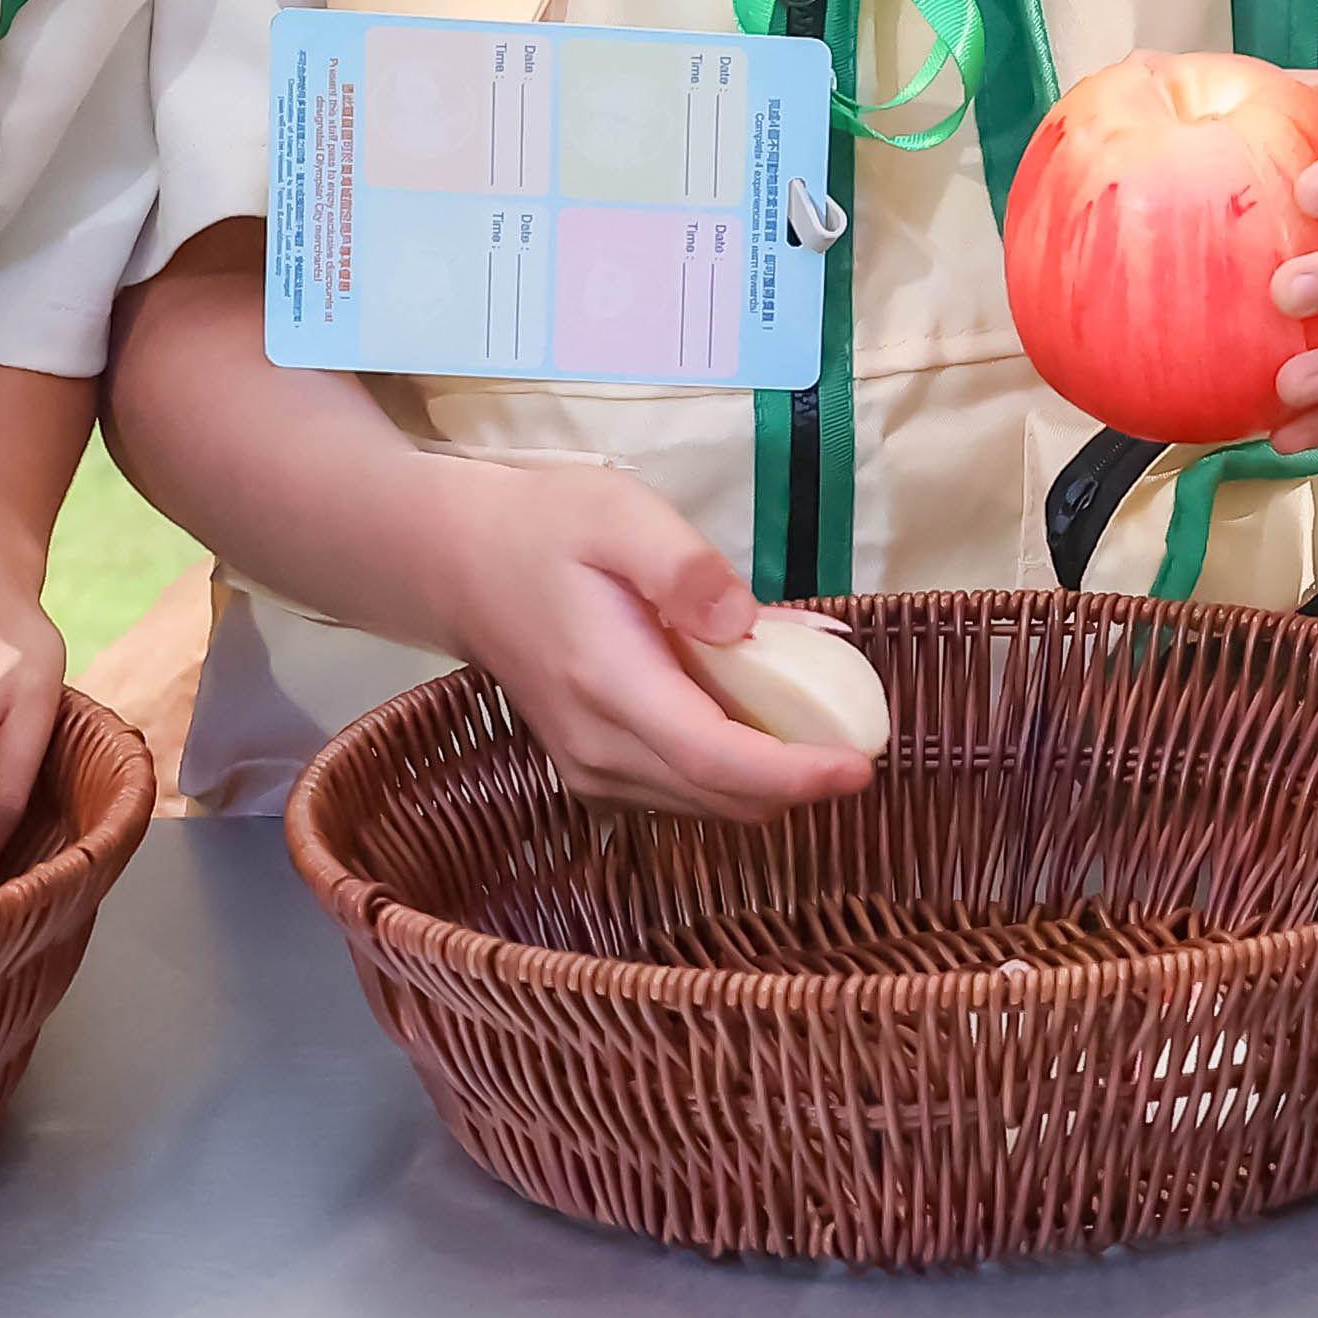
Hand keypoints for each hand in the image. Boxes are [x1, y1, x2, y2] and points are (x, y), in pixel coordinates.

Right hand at [409, 453, 876, 820]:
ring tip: (812, 710)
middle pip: (722, 796)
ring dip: (771, 775)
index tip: (860, 768)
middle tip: (860, 726)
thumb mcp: (618, 514)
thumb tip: (747, 625)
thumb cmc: (544, 528)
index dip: (794, 776)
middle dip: (800, 778)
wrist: (457, 564)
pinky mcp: (597, 773)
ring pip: (708, 803)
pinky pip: (685, 790)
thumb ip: (683, 567)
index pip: (714, 761)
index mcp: (611, 687)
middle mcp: (600, 751)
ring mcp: (593, 772)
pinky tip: (755, 710)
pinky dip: (736, 767)